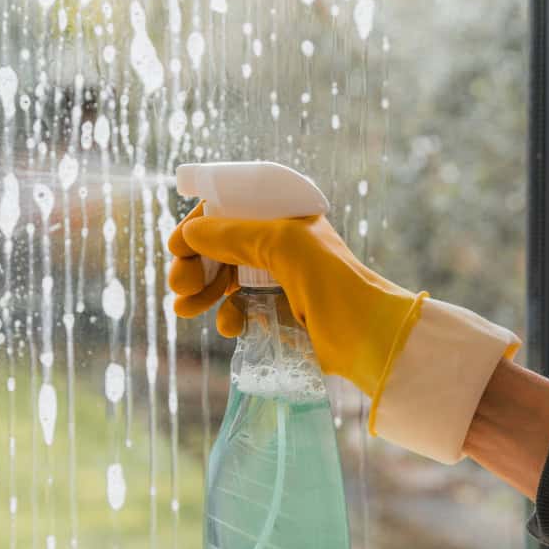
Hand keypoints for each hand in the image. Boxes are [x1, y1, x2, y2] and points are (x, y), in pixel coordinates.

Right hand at [167, 202, 424, 400]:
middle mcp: (282, 243)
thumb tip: (190, 234)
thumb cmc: (334, 284)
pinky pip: (241, 309)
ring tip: (185, 309)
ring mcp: (280, 279)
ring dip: (202, 292)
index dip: (200, 225)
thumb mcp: (281, 245)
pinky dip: (228, 316)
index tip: (178, 248)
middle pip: (222, 246)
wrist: (370, 339)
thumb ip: (233, 234)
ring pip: (226, 279)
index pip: (231, 209)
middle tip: (181, 285)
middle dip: (196, 264)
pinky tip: (231, 326)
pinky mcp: (280, 314)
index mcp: (286, 217)